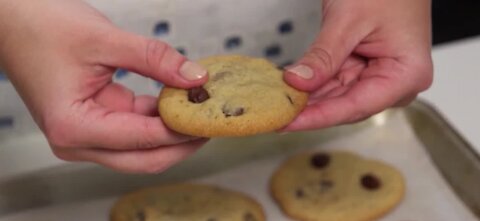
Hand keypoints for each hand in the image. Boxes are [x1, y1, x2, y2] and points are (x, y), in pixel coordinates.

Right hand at [0, 0, 208, 172]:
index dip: (182, 129)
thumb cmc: (42, 27)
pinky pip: (135, 131)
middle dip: (182, 142)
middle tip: (213, 120)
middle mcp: (77, 142)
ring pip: (142, 150)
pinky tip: (179, 103)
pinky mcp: (95, 124)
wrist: (12, 19)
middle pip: (145, 158)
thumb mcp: (105, 39)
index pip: (142, 138)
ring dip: (173, 133)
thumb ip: (155, 59)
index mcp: (73, 127)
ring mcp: (86, 137)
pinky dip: (158, 120)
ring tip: (202, 111)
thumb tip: (196, 77)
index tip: (211, 115)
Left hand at [283, 0, 432, 130]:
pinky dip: (314, 85)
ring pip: (337, 97)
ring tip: (278, 103)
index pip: (355, 106)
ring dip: (308, 99)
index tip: (286, 123)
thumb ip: (324, 56)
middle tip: (275, 114)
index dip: (317, 117)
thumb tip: (297, 84)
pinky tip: (291, 90)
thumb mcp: (348, 20)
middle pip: (345, 106)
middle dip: (309, 109)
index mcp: (406, 75)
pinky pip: (336, 83)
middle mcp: (397, 83)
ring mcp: (381, 78)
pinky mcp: (366, 71)